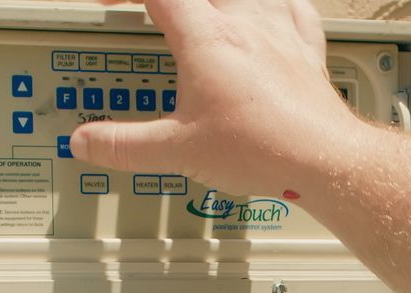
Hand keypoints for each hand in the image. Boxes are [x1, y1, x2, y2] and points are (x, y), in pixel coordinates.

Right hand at [76, 0, 366, 194]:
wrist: (321, 158)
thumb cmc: (262, 147)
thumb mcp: (178, 151)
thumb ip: (126, 145)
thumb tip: (89, 142)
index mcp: (206, 37)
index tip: (110, 3)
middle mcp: (244, 22)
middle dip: (178, 0)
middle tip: (161, 11)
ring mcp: (279, 32)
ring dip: (227, 0)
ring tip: (213, 11)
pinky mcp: (306, 51)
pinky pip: (297, 9)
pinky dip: (282, 5)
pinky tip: (276, 11)